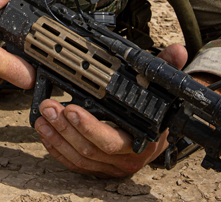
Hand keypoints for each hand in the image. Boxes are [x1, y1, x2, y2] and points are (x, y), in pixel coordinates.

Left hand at [32, 43, 187, 177]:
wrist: (160, 136)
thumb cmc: (159, 113)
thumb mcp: (164, 90)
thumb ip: (167, 69)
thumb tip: (178, 51)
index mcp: (141, 141)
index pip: (111, 140)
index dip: (88, 126)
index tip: (70, 107)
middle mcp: (125, 158)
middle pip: (90, 150)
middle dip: (65, 128)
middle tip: (48, 107)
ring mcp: (111, 167)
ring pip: (79, 158)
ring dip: (57, 138)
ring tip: (42, 118)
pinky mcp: (99, 169)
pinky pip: (75, 165)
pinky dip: (58, 150)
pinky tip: (47, 134)